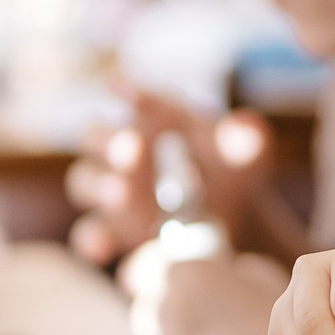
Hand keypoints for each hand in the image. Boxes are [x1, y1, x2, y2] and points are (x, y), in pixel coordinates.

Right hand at [66, 90, 274, 268]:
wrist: (227, 219)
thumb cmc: (228, 170)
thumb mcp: (246, 156)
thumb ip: (246, 141)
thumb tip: (246, 126)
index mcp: (155, 117)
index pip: (141, 102)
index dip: (134, 94)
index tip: (121, 86)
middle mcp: (121, 147)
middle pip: (98, 137)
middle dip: (112, 141)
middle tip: (131, 146)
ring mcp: (111, 188)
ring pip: (87, 182)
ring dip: (100, 186)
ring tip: (119, 193)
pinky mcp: (110, 229)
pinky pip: (90, 233)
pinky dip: (93, 240)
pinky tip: (100, 249)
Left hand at [158, 253, 292, 334]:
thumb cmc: (282, 314)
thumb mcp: (253, 271)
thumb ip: (214, 267)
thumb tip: (193, 267)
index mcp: (188, 275)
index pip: (140, 268)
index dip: (147, 272)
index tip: (152, 279)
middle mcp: (171, 310)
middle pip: (146, 307)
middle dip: (164, 310)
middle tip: (198, 319)